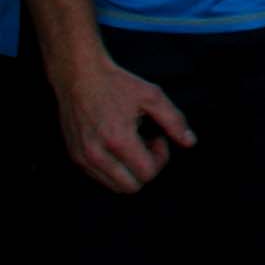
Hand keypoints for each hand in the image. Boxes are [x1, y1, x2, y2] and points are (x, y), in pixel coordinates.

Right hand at [50, 54, 194, 192]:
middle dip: (146, 169)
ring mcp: (82, 158)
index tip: (158, 138)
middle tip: (147, 145)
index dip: (160, 158)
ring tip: (132, 145)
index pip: (147, 173)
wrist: (79, 77)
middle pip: (131, 187)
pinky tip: (117, 145)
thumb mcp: (152, 96)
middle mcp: (97, 155)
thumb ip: (174, 120)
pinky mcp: (75, 156)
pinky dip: (114, 169)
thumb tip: (190, 142)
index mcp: (119, 140)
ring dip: (129, 171)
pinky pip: (99, 177)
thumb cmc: (117, 84)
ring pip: (114, 186)